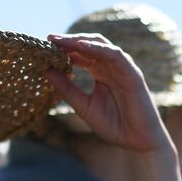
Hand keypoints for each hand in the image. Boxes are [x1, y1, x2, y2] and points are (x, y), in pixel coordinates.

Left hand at [46, 34, 170, 153]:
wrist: (137, 141)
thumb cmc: (113, 125)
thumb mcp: (84, 106)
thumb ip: (67, 89)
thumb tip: (46, 72)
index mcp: (100, 73)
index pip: (80, 54)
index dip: (63, 49)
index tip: (44, 47)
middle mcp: (111, 67)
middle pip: (89, 45)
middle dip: (69, 41)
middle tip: (49, 38)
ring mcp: (122, 68)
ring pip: (101, 46)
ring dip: (80, 41)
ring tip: (61, 40)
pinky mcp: (132, 73)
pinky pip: (115, 55)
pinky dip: (99, 49)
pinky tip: (82, 46)